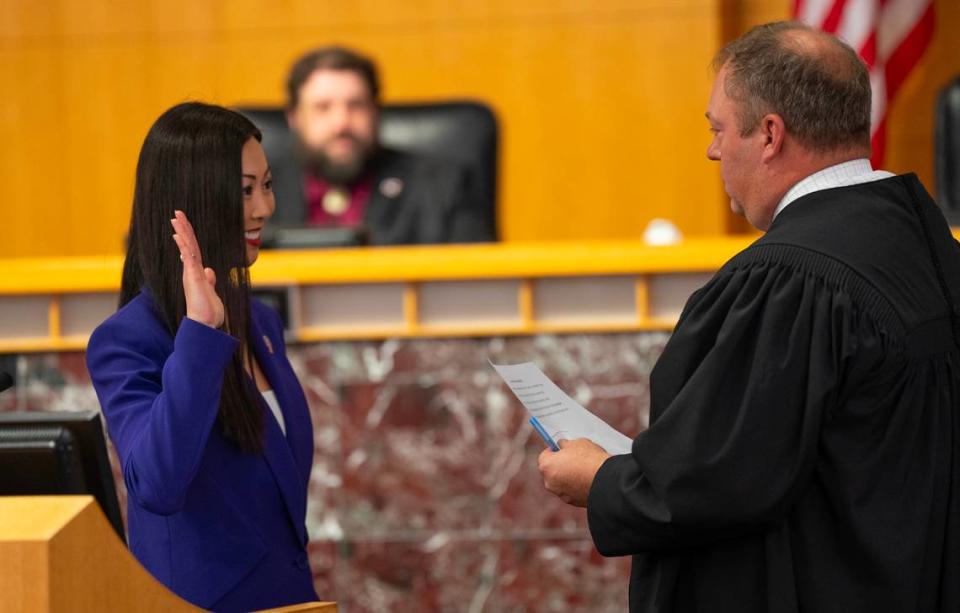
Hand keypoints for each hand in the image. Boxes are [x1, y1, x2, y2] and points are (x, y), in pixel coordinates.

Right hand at [171, 210, 223, 327]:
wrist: (206, 324)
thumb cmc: (208, 311)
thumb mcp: (211, 291)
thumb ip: (209, 280)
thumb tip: (209, 271)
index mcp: (197, 272)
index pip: (193, 250)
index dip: (189, 237)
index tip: (183, 225)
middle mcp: (192, 270)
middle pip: (188, 245)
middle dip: (183, 229)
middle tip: (177, 213)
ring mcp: (191, 273)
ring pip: (186, 248)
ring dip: (182, 232)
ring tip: (175, 218)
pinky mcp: (193, 277)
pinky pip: (188, 257)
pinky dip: (184, 246)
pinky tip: (179, 235)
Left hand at [537, 438, 610, 507]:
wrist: (607, 481)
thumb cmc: (589, 460)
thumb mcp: (577, 443)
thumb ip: (565, 444)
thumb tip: (563, 445)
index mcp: (546, 466)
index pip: (544, 455)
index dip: (554, 450)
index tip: (561, 448)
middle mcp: (550, 483)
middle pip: (551, 471)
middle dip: (560, 464)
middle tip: (573, 458)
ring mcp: (561, 494)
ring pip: (561, 482)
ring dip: (568, 476)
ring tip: (583, 469)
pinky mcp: (573, 502)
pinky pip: (571, 491)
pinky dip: (576, 486)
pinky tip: (587, 479)